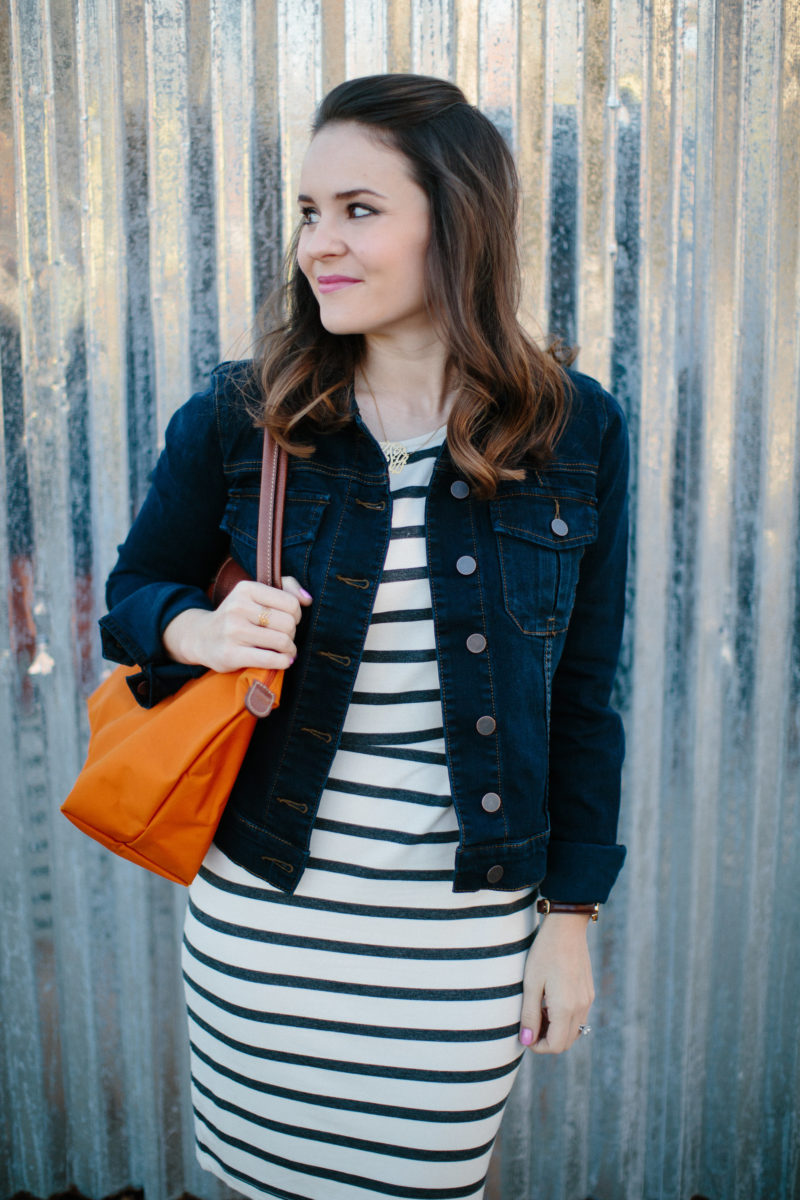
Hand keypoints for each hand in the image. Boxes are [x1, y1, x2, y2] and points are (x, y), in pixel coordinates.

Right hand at [162, 576, 312, 672]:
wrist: (202, 637)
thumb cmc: (237, 615)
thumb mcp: (255, 594)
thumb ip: (285, 588)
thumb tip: (307, 599)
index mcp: (246, 589)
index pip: (290, 603)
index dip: (297, 614)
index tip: (288, 620)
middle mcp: (237, 607)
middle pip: (288, 623)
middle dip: (292, 633)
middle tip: (285, 637)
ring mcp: (233, 631)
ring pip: (282, 641)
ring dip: (290, 649)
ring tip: (285, 650)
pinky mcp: (231, 654)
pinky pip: (270, 659)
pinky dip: (283, 661)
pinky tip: (283, 660)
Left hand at [518, 912, 594, 1053]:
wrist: (567, 927)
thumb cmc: (544, 953)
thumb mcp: (531, 983)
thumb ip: (529, 1014)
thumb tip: (526, 1040)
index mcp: (566, 1008)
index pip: (556, 1045)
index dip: (538, 1046)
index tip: (524, 1034)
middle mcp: (581, 1007)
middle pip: (566, 1042)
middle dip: (547, 1040)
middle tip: (530, 1024)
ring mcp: (587, 1000)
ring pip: (573, 1031)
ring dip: (556, 1030)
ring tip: (538, 1010)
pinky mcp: (589, 992)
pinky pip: (578, 1016)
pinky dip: (564, 1018)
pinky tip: (550, 1001)